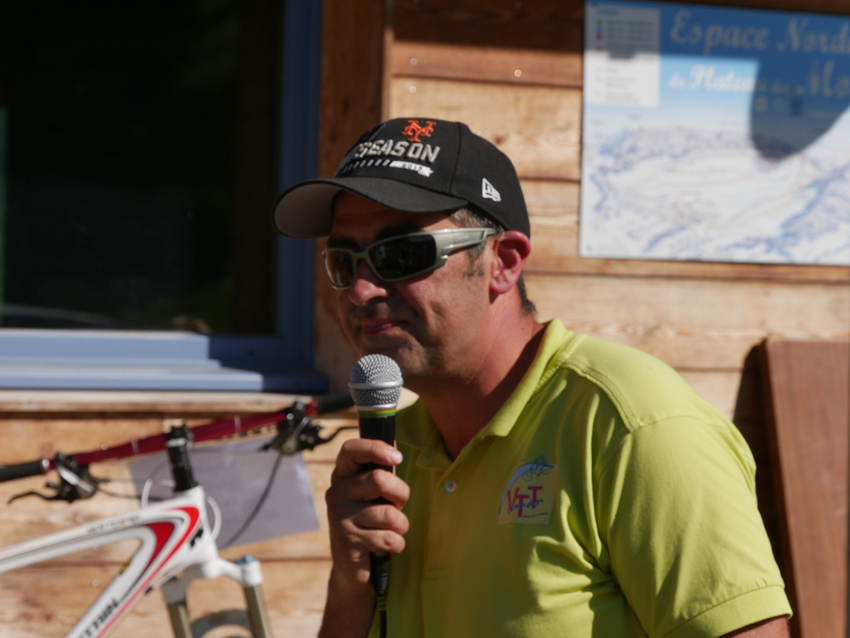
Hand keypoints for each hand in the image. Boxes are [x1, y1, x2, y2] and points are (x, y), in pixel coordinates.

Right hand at [325, 438, 409, 594]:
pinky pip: (388, 539)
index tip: (397, 457)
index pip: (351, 449)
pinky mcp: (347, 543)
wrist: (354, 569)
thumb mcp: (375, 495)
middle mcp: (337, 494)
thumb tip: (395, 443)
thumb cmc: (370, 525)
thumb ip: (382, 472)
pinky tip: (385, 548)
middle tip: (397, 507)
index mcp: (343, 477)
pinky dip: (396, 545)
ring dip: (400, 526)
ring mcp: (339, 518)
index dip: (376, 448)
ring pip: (389, 514)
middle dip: (401, 494)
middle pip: (378, 479)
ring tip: (391, 531)